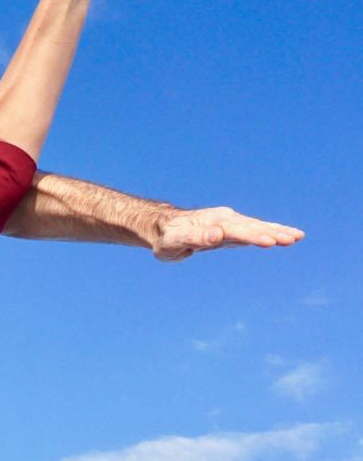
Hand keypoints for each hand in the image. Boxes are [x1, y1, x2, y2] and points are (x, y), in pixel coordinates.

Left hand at [153, 206, 304, 261]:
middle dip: (272, 232)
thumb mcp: (176, 241)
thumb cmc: (167, 238)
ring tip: (298, 236)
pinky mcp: (232, 228)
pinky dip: (270, 231)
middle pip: (251, 226)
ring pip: (256, 226)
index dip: (252, 236)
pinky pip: (254, 228)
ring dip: (277, 231)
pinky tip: (286, 235)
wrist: (163, 228)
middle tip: (294, 238)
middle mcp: (223, 219)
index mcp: (212, 223)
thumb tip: (216, 235)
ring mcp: (229, 222)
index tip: (270, 241)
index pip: (235, 231)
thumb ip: (195, 238)